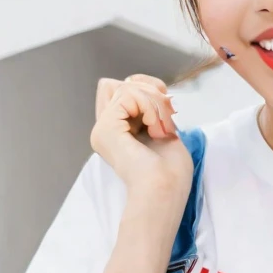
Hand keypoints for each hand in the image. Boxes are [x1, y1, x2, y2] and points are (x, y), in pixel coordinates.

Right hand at [90, 74, 192, 201]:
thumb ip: (146, 105)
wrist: (165, 192)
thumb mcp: (161, 126)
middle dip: (153, 94)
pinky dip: (150, 107)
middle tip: (164, 124)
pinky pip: (128, 94)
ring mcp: (101, 129)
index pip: (123, 88)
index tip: (166, 110)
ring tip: (160, 130)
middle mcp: (104, 128)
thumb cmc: (170, 171)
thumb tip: (131, 80)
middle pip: (124, 83)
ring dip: (154, 104)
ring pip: (127, 86)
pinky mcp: (105, 128)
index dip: (147, 88)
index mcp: (116, 130)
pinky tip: (154, 130)